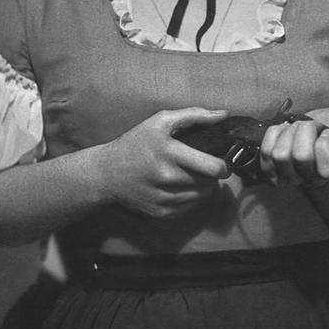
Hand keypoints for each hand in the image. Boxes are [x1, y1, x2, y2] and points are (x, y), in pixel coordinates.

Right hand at [94, 108, 230, 218]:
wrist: (105, 174)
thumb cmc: (135, 143)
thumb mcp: (160, 121)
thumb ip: (194, 115)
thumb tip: (223, 115)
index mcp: (169, 153)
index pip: (213, 168)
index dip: (224, 165)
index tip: (221, 160)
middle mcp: (167, 178)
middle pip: (211, 183)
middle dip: (213, 174)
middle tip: (206, 166)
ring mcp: (163, 199)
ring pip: (202, 197)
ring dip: (203, 186)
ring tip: (192, 174)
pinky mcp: (160, 214)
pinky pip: (189, 208)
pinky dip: (190, 198)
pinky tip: (180, 186)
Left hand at [259, 108, 328, 186]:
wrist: (308, 124)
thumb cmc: (328, 125)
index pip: (327, 168)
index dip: (325, 142)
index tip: (328, 132)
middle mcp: (311, 179)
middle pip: (301, 157)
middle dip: (305, 130)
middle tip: (311, 125)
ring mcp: (289, 177)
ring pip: (281, 155)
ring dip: (289, 132)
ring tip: (297, 128)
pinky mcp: (271, 169)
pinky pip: (266, 151)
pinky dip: (274, 135)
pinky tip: (283, 131)